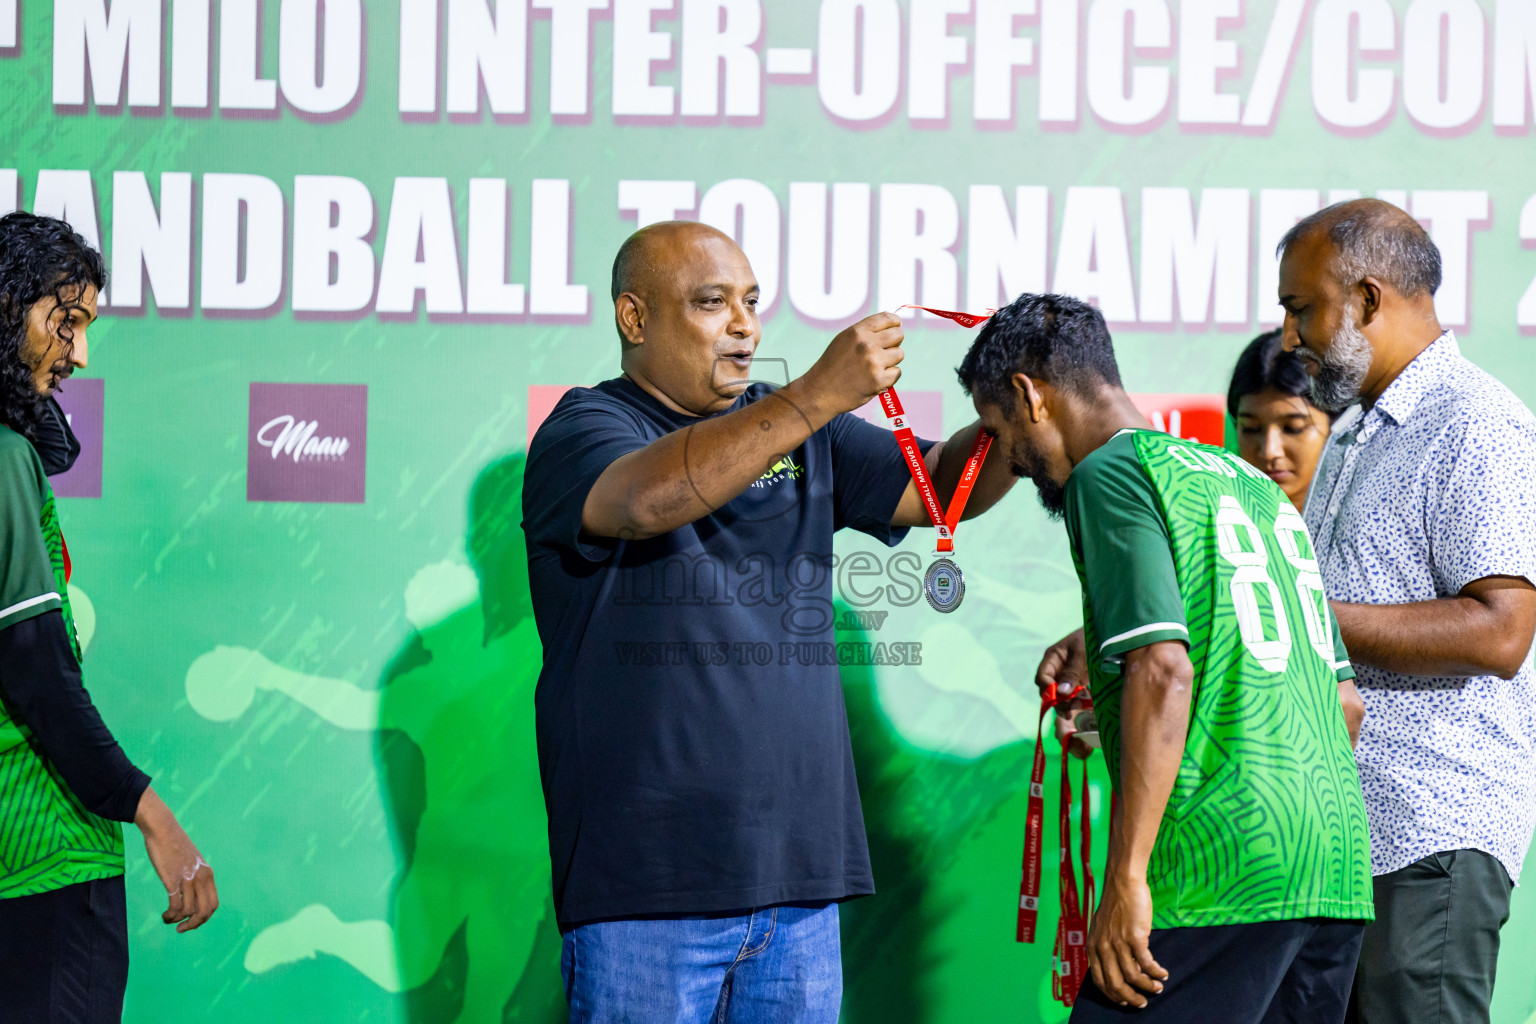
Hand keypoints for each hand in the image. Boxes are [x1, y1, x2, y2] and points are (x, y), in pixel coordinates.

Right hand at [135, 787, 218, 932]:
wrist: (162, 828)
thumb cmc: (173, 845)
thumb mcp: (191, 862)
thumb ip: (194, 876)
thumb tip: (190, 894)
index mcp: (208, 874)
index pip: (214, 904)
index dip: (204, 918)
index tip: (192, 921)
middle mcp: (202, 877)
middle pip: (205, 912)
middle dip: (194, 924)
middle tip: (181, 929)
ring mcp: (188, 879)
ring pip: (189, 912)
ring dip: (177, 921)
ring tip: (168, 919)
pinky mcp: (173, 880)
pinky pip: (176, 907)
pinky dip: (170, 916)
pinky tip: (164, 915)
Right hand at [796, 312, 904, 415]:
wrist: (820, 392)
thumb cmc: (833, 365)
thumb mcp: (844, 340)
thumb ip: (866, 331)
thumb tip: (893, 321)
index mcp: (857, 332)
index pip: (888, 318)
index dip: (895, 323)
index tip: (895, 328)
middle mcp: (866, 344)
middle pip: (898, 335)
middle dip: (895, 342)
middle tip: (884, 351)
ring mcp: (873, 363)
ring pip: (899, 354)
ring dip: (891, 361)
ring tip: (874, 367)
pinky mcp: (878, 381)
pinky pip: (896, 373)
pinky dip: (888, 377)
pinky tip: (875, 379)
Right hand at [1038, 629, 1092, 757]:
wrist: (1121, 634)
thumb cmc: (1099, 636)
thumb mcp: (1084, 650)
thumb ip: (1073, 670)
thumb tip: (1062, 692)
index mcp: (1054, 660)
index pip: (1043, 679)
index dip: (1049, 692)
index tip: (1062, 703)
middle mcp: (1061, 677)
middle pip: (1053, 702)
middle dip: (1060, 718)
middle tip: (1070, 732)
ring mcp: (1074, 688)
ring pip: (1066, 713)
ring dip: (1072, 729)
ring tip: (1083, 749)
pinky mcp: (1088, 698)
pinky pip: (1082, 715)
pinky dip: (1085, 728)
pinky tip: (1092, 742)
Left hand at [1086, 872, 1167, 1007]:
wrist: (1123, 882)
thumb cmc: (1115, 904)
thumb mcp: (1102, 928)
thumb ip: (1105, 947)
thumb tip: (1118, 967)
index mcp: (1093, 946)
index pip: (1099, 980)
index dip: (1112, 994)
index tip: (1123, 1001)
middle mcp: (1103, 947)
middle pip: (1116, 984)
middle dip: (1130, 998)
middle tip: (1142, 1003)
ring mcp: (1118, 943)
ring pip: (1133, 977)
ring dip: (1148, 986)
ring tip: (1158, 988)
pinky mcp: (1135, 937)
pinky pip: (1147, 963)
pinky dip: (1156, 972)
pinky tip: (1163, 974)